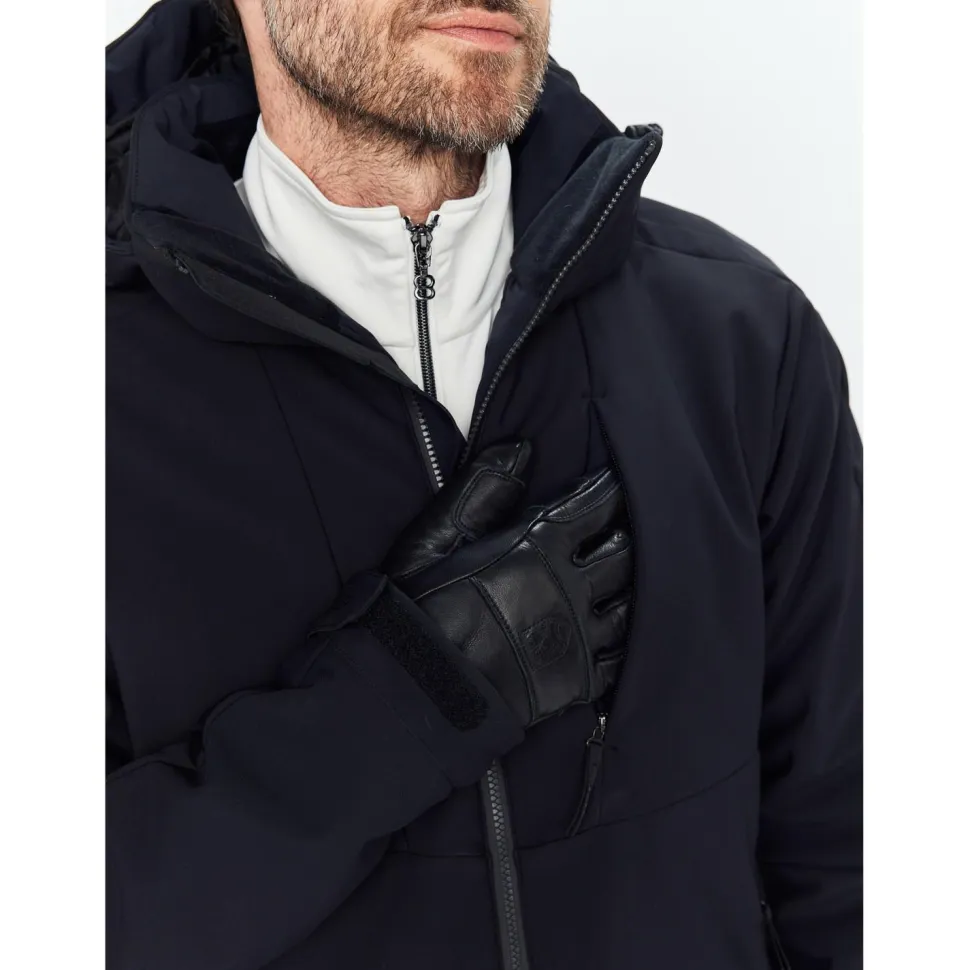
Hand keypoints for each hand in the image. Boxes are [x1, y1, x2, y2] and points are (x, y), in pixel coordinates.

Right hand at [385, 442, 631, 726]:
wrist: (419, 694)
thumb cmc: (418, 610)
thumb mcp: (436, 539)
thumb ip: (481, 491)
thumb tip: (522, 449)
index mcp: (538, 547)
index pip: (592, 506)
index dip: (608, 491)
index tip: (620, 479)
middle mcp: (570, 588)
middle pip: (623, 552)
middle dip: (629, 534)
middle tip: (636, 523)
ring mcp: (580, 636)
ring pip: (630, 604)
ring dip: (635, 586)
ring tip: (638, 576)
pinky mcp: (579, 680)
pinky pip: (621, 657)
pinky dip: (628, 641)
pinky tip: (629, 634)